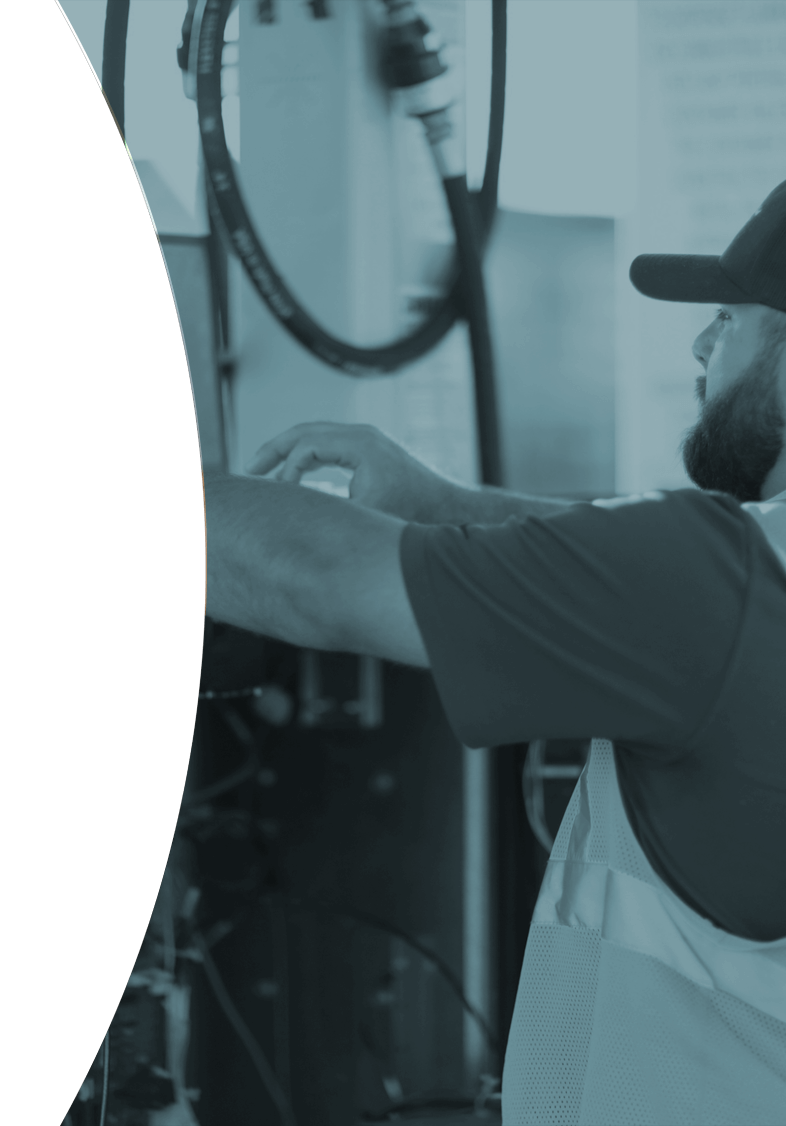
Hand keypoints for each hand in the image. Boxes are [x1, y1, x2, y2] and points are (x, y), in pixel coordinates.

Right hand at [245, 421, 449, 522]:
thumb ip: (329, 510)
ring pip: (316, 436)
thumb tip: (296, 514)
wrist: (449, 508)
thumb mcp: (367, 516)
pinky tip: (296, 477)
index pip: (306, 445)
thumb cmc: (413, 513)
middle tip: (251, 469)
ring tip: (265, 470)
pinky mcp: (371, 451)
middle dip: (276, 450)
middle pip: (305, 431)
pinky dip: (308, 457)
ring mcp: (368, 440)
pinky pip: (330, 445)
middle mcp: (363, 435)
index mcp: (360, 444)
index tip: (280, 494)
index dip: (287, 469)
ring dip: (290, 451)